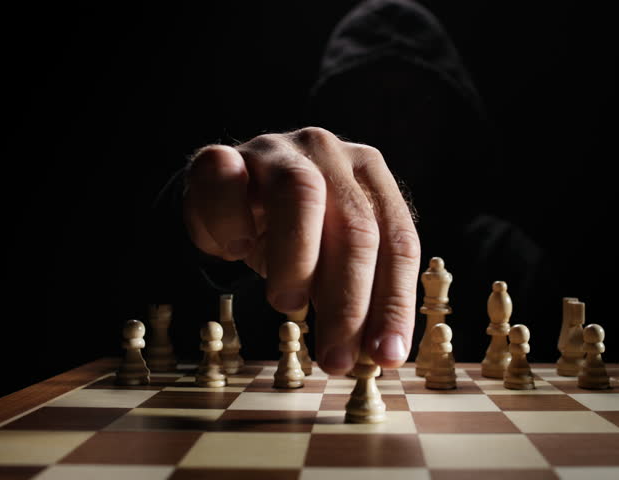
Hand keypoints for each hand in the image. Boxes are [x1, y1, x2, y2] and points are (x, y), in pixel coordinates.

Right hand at [183, 127, 420, 373]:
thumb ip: (356, 294)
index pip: (398, 242)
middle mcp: (330, 154)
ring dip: (298, 263)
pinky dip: (232, 226)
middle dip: (349, 304)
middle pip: (356, 228)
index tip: (385, 356)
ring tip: (289, 306)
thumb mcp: (331, 260)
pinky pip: (229, 186)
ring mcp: (276, 150)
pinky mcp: (220, 156)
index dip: (394, 304)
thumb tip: (376, 355)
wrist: (227, 192)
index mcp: (370, 176)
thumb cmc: (291, 231)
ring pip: (301, 197)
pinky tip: (235, 252)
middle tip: (336, 358)